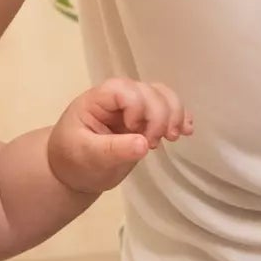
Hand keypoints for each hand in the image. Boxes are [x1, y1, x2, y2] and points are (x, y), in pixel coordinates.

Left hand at [47, 77, 192, 198]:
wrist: (74, 170)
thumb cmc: (73, 159)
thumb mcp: (87, 156)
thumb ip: (114, 149)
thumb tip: (144, 144)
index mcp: (98, 99)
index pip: (126, 90)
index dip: (137, 108)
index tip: (133, 130)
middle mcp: (119, 97)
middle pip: (150, 92)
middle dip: (159, 117)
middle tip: (152, 145)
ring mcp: (134, 106)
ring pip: (164, 96)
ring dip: (175, 115)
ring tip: (172, 138)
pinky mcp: (146, 119)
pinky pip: (169, 108)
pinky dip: (181, 117)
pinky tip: (187, 131)